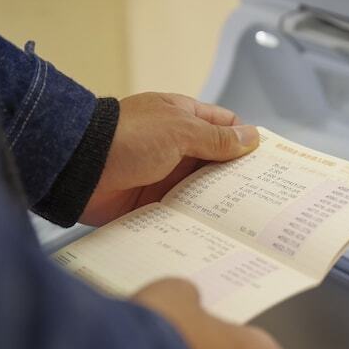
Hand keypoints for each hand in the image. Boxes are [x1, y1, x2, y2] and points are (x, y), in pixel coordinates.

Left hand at [79, 92, 258, 225]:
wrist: (78, 169)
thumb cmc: (126, 138)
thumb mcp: (179, 130)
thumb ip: (216, 137)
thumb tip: (252, 138)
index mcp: (184, 118)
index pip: (226, 127)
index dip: (248, 141)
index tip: (270, 162)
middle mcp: (177, 146)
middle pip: (217, 161)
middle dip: (237, 176)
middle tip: (266, 196)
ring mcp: (165, 173)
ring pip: (202, 187)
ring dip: (218, 199)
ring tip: (247, 218)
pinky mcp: (153, 200)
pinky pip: (182, 208)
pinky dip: (196, 216)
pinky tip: (215, 229)